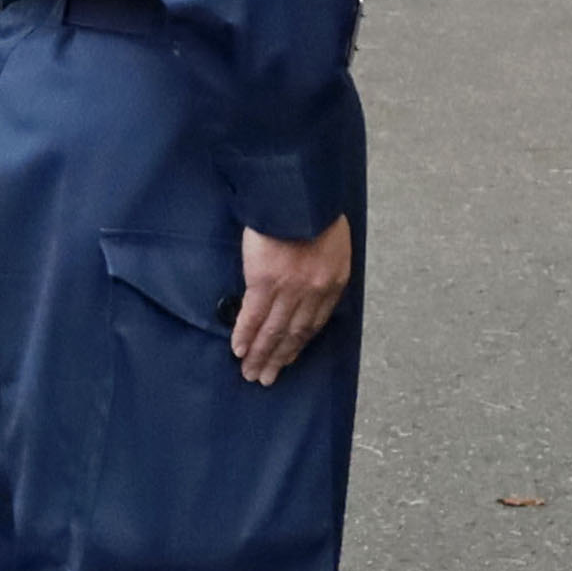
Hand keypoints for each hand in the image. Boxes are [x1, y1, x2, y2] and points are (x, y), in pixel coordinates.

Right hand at [233, 213, 352, 385]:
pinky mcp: (264, 281)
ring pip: (273, 331)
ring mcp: (289, 289)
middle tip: (266, 378)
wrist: (298, 193)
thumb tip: (308, 281)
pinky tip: (238, 349)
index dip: (299, 344)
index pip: (315, 323)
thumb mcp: (332, 240)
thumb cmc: (314, 208)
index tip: (288, 358)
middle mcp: (313, 292)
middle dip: (279, 358)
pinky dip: (245, 334)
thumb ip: (323, 265)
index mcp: (333, 281)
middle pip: (294, 333)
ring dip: (260, 354)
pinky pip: (253, 315)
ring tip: (250, 372)